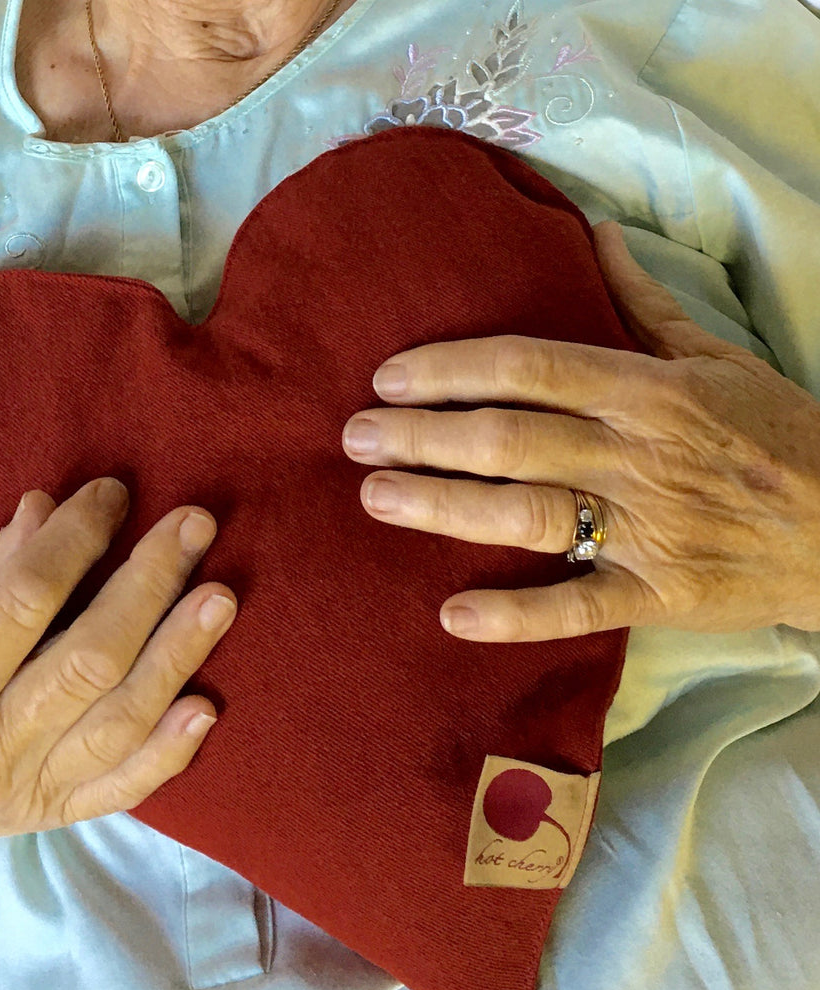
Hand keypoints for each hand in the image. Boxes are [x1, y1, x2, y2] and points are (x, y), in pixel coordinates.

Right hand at [0, 480, 234, 854]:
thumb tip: (49, 509)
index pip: (24, 601)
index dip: (77, 539)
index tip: (114, 494)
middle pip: (90, 660)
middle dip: (149, 585)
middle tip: (194, 525)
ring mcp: (26, 791)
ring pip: (119, 722)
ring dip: (178, 655)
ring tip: (221, 597)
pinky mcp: (57, 815)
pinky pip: (123, 789)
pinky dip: (169, 751)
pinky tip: (207, 706)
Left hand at [342, 221, 819, 641]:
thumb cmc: (780, 435)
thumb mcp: (721, 356)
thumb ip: (647, 303)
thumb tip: (594, 233)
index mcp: (650, 391)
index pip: (531, 368)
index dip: (452, 369)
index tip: (390, 378)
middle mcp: (638, 456)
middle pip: (510, 439)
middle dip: (424, 436)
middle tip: (354, 437)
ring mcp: (647, 530)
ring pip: (528, 514)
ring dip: (444, 507)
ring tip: (375, 498)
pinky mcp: (659, 596)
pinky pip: (578, 607)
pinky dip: (517, 615)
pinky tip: (453, 615)